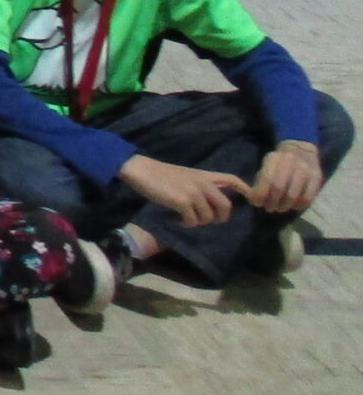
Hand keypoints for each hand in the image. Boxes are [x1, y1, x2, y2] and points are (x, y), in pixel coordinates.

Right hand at [116, 154, 247, 226]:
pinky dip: (186, 223)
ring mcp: (194, 192)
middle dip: (219, 218)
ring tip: (186, 217)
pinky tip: (178, 219)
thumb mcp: (187, 176)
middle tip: (204, 219)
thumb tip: (212, 204)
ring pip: (209, 217)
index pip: (232, 180)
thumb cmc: (161, 174)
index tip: (252, 201)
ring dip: (198, 222)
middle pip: (226, 206)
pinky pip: (193, 221)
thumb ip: (202, 185)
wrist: (141, 170)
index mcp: (205, 175)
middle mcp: (204, 183)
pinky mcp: (183, 201)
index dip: (246, 190)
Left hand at [247, 142, 322, 215]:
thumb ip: (259, 181)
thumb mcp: (266, 166)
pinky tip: (292, 206)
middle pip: (279, 188)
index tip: (257, 203)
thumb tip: (252, 198)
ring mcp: (306, 170)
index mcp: (274, 158)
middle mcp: (291, 162)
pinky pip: (307, 198)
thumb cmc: (279, 164)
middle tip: (269, 208)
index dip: (260, 194)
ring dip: (284, 206)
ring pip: (294, 196)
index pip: (266, 179)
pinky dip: (297, 206)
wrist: (302, 151)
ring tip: (279, 208)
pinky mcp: (317, 178)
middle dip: (272, 202)